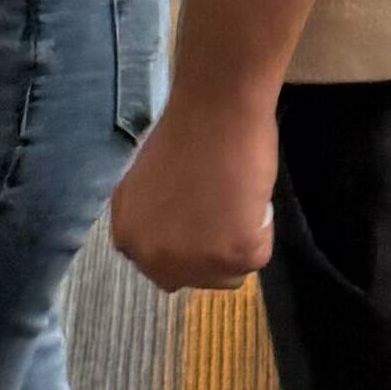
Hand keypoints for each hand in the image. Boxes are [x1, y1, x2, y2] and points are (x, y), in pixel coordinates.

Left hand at [111, 82, 278, 296]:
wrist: (215, 112)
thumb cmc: (182, 134)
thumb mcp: (143, 183)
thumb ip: (150, 217)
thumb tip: (169, 234)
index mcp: (128, 239)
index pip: (160, 267)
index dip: (185, 246)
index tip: (200, 223)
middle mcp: (155, 259)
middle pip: (194, 278)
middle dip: (210, 254)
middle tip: (223, 216)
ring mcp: (196, 262)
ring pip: (228, 275)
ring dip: (236, 245)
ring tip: (236, 201)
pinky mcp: (235, 256)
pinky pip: (258, 256)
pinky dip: (262, 229)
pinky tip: (250, 196)